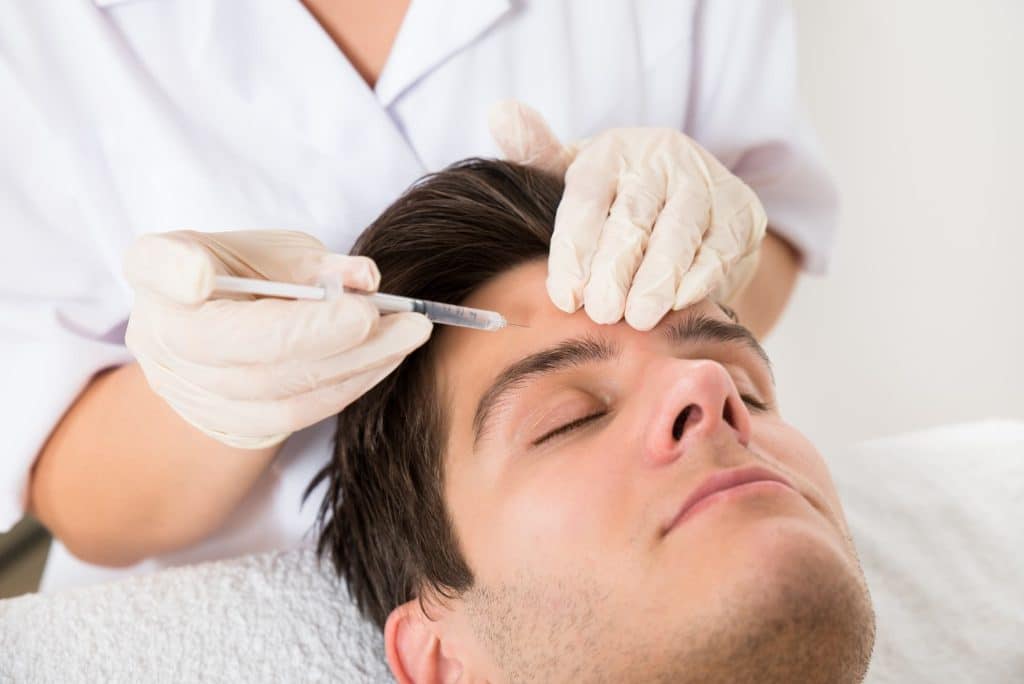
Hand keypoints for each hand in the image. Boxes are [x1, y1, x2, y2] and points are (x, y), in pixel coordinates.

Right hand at [123, 230, 431, 448]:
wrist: (224, 340)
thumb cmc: (246, 278)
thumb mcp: (273, 250)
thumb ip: (313, 262)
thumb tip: (367, 279)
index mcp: (158, 271)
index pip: (157, 266)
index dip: (175, 272)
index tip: (202, 273)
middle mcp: (161, 335)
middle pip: (238, 344)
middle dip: (325, 333)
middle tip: (392, 316)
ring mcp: (192, 389)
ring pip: (276, 389)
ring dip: (355, 361)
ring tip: (408, 332)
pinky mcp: (233, 424)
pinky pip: (297, 413)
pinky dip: (350, 383)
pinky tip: (387, 357)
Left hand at [489, 100, 766, 329]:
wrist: (688, 203)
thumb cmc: (616, 199)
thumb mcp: (573, 175)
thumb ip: (536, 153)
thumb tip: (499, 112)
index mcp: (612, 151)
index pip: (587, 196)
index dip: (575, 247)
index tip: (566, 294)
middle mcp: (661, 158)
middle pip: (634, 217)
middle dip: (616, 268)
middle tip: (601, 312)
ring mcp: (705, 182)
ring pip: (679, 232)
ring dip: (658, 277)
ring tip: (639, 317)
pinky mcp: (741, 213)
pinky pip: (720, 246)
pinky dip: (701, 276)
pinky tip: (680, 302)